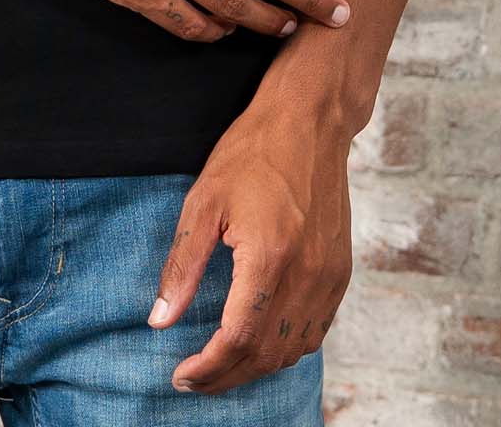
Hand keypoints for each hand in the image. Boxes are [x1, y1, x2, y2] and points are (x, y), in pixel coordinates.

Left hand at [147, 99, 352, 393]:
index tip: (181, 376)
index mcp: (269, 258)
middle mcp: (306, 275)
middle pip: (266, 354)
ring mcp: (329, 276)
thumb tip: (159, 320)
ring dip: (257, 367)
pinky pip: (316, 330)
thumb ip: (182, 266)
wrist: (310, 120)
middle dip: (227, 376)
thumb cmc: (253, 152)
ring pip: (294, 349)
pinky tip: (263, 343)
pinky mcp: (340, 271)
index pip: (237, 339)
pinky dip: (288, 348)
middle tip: (195, 380)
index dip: (208, 368)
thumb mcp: (203, 202)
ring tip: (223, 365)